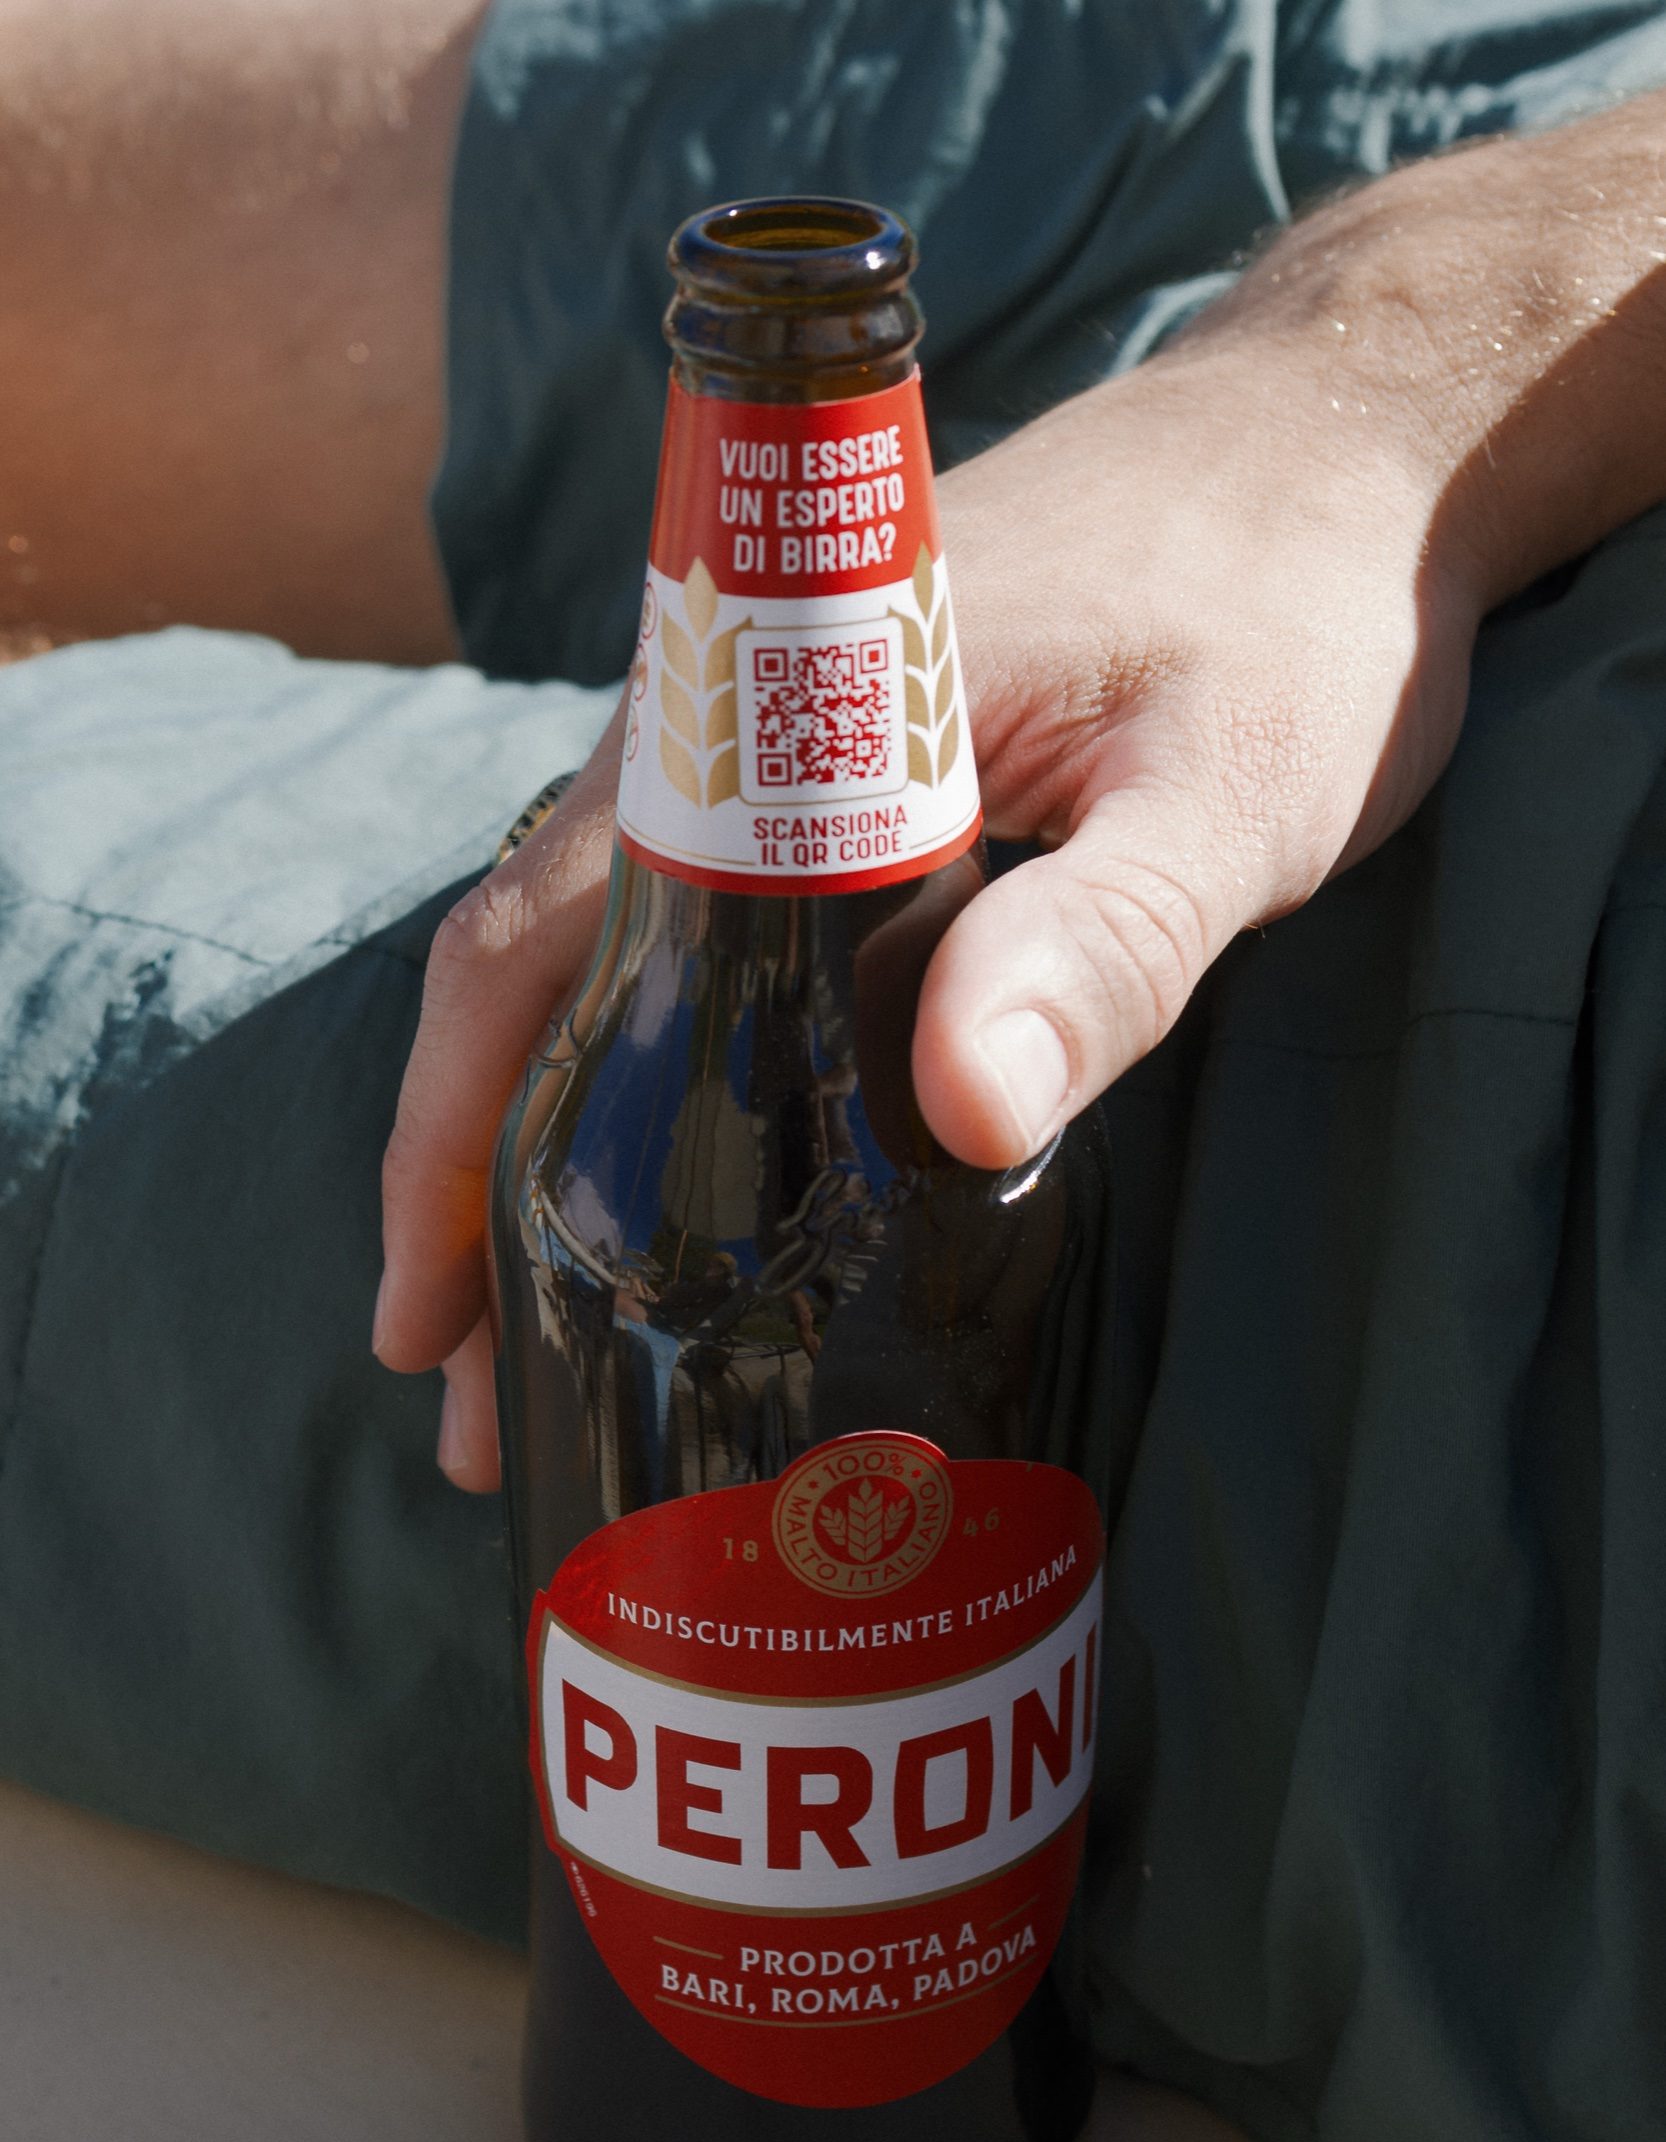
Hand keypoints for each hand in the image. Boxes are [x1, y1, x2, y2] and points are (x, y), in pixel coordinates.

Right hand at [377, 93, 1665, 1486]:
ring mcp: (773, 740)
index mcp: (764, 715)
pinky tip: (672, 1175)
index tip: (427, 1323)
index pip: (534, 947)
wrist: (1345, 433)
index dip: (452, 1144)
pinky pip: (687, 928)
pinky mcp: (838, 762)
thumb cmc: (1297, 605)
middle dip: (480, 1192)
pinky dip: (644, 1065)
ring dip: (550, 1139)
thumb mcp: (1224, 793)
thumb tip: (959, 1108)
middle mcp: (726, 724)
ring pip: (598, 958)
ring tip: (539, 1331)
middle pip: (535, 975)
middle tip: (476, 1397)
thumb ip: (1101, 941)